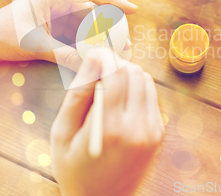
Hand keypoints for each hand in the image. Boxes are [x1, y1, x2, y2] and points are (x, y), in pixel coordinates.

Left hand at [0, 0, 136, 70]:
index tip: (133, 10)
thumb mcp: (35, 45)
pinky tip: (96, 56)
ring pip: (86, 25)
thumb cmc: (1, 34)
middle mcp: (58, 1)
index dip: (115, 0)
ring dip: (99, 38)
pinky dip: (86, 44)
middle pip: (92, 12)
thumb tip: (91, 68)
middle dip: (110, 28)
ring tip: (115, 53)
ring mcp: (56, 14)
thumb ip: (64, 56)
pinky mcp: (53, 27)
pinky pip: (75, 34)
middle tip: (124, 45)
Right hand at [51, 49, 164, 195]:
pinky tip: (120, 102)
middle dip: (115, 64)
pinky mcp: (158, 135)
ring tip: (107, 86)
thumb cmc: (74, 169)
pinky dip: (136, 90)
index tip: (93, 51)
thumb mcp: (62, 133)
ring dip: (128, 75)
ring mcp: (152, 132)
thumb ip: (78, 93)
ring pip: (146, 81)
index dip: (104, 56)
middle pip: (134, 72)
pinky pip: (151, 97)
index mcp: (110, 129)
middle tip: (97, 70)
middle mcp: (138, 128)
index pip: (116, 73)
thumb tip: (93, 58)